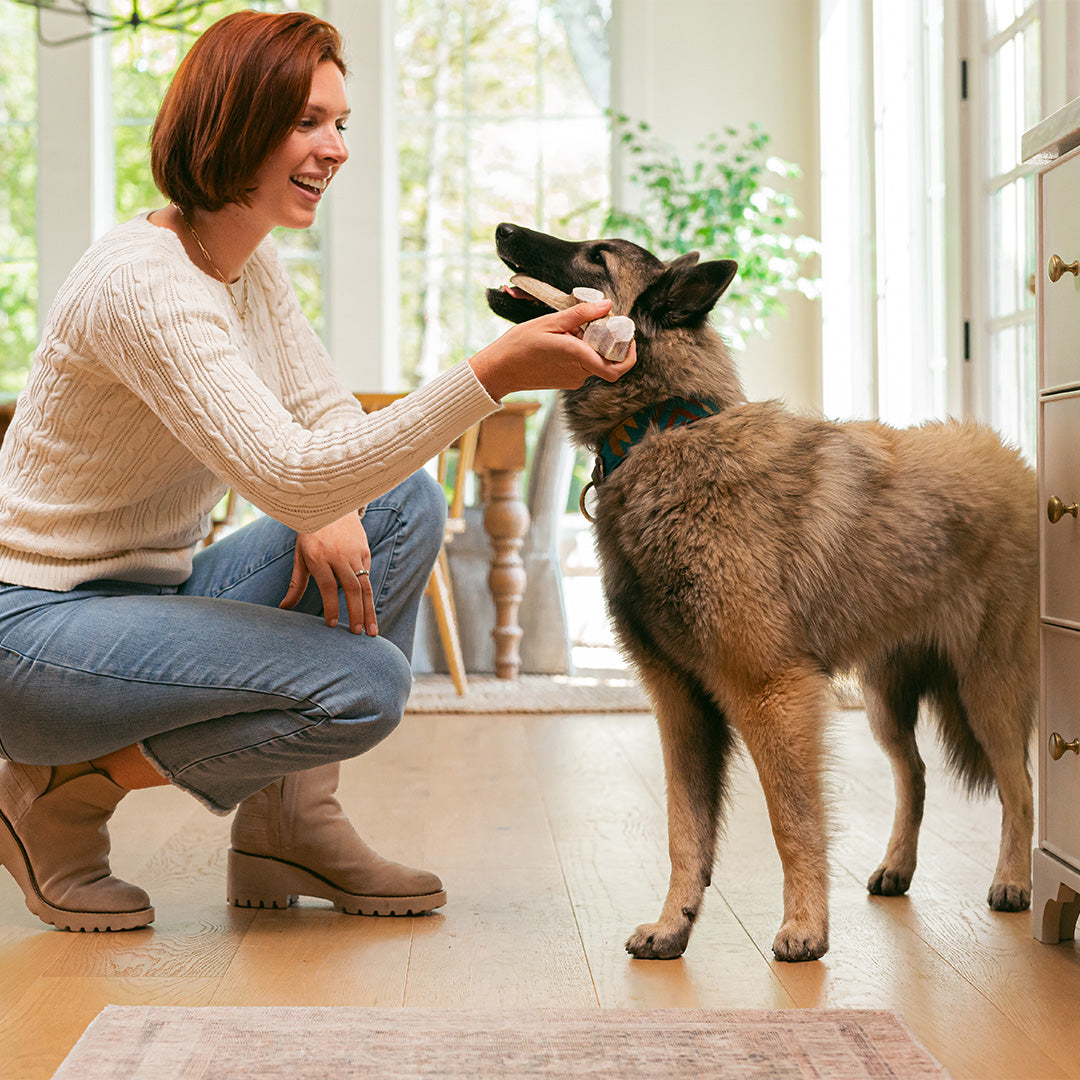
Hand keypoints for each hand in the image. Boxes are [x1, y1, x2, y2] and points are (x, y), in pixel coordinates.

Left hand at [279, 511, 377, 635]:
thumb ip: (295, 584)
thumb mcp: (300, 556)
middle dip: (356, 614)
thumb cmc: (310, 533)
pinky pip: (367, 575)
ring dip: (369, 610)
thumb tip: (283, 608)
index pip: (328, 587)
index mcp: (318, 556)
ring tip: (371, 631)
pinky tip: (366, 608)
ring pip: (364, 586)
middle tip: (358, 634)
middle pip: (351, 589)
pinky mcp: (364, 550)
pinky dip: (367, 593)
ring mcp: (354, 552)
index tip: (332, 625)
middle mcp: (338, 555)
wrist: (330, 503)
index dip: (332, 607)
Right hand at [468, 299, 636, 400]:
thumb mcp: (551, 321)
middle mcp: (579, 373)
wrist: (499, 369)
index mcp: (578, 357)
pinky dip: (580, 352)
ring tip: (572, 328)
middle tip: (599, 322)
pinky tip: (563, 339)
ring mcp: (572, 379)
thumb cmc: (520, 344)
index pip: (617, 368)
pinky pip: (582, 365)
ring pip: (594, 361)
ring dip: (591, 345)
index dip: (629, 355)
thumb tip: (607, 305)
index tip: (628, 337)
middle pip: (608, 360)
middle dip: (607, 342)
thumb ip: (581, 314)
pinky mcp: (566, 381)